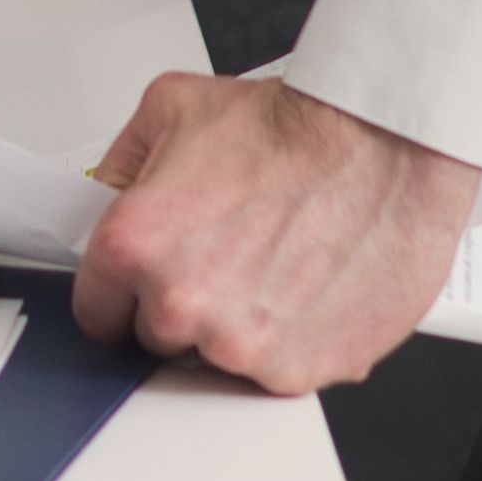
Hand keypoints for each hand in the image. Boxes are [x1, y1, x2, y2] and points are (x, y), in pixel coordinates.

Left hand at [74, 72, 478, 394]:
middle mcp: (183, 306)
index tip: (143, 286)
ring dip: (241, 325)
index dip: (122, 292)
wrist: (386, 142)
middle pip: (158, 338)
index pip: (95, 312)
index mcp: (135, 248)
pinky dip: (294, 341)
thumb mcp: (173, 108)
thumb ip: (123, 165)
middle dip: (186, 302)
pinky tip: (309, 288)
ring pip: (220, 359)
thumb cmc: (295, 126)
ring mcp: (243, 348)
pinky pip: (279, 373)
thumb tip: (108, 196)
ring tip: (278, 264)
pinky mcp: (300, 371)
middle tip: (230, 253)